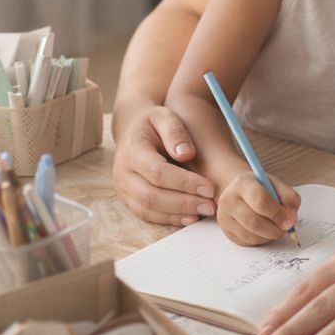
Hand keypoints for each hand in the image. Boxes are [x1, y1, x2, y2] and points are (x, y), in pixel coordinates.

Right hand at [112, 105, 216, 225]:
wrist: (133, 131)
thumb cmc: (154, 124)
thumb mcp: (165, 116)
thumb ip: (175, 132)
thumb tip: (186, 154)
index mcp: (133, 149)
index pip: (158, 172)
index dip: (184, 182)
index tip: (209, 187)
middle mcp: (123, 172)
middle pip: (151, 195)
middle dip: (183, 203)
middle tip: (210, 206)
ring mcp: (123, 188)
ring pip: (147, 209)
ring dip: (177, 214)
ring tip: (204, 213)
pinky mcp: (128, 199)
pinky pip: (146, 215)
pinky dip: (169, 219)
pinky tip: (190, 218)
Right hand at [217, 172, 300, 245]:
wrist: (241, 193)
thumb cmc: (262, 189)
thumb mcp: (277, 186)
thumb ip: (289, 199)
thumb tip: (290, 220)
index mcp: (243, 183)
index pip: (260, 200)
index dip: (277, 214)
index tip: (290, 222)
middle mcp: (229, 199)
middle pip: (253, 221)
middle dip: (275, 230)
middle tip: (287, 230)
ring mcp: (224, 217)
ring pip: (251, 235)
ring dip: (269, 236)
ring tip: (277, 229)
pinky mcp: (226, 231)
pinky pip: (247, 242)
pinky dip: (261, 240)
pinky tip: (266, 231)